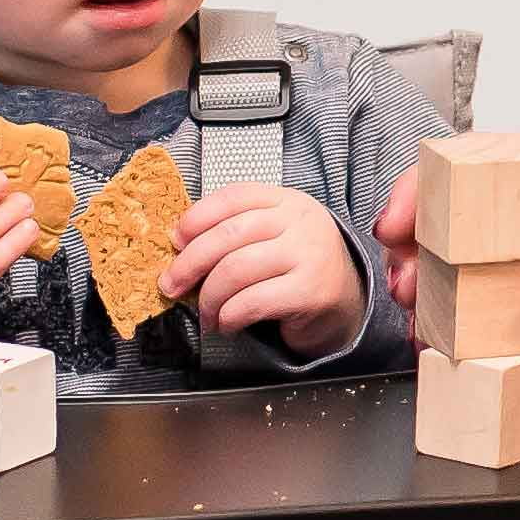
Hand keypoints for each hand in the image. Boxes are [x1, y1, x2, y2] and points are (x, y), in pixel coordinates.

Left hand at [164, 183, 362, 358]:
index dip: (198, 216)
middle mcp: (301, 221)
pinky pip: (252, 302)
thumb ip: (237, 231)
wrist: (347, 302)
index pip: (235, 196)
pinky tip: (227, 323)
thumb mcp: (273, 236)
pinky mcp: (311, 290)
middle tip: (171, 285)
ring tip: (206, 313)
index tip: (176, 240)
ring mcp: (309, 254)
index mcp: (287, 201)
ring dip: (209, 297)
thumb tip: (179, 244)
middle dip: (190, 263)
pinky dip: (229, 316)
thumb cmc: (297, 268)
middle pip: (229, 234)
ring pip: (236, 270)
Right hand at [376, 128, 519, 402]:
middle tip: (405, 285)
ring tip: (429, 327)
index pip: (510, 161)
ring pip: (509, 282)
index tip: (405, 216)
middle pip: (495, 225)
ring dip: (467, 303)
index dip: (448, 183)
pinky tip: (480, 361)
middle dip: (442, 250)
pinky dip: (507, 348)